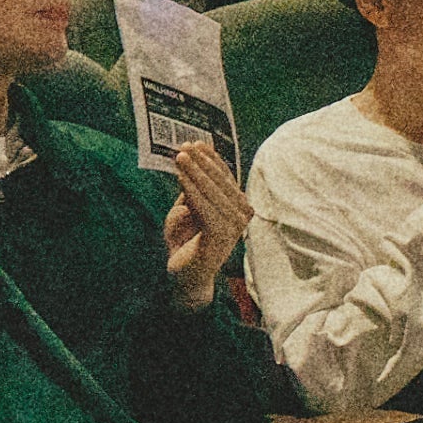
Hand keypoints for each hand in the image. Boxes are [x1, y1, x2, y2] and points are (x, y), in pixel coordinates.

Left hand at [160, 139, 250, 308]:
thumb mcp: (188, 208)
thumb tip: (193, 157)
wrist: (184, 278)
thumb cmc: (186, 243)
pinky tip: (181, 178)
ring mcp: (233, 229)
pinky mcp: (220, 238)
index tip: (195, 143)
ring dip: (196, 173)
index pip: (226, 177)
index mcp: (238, 207)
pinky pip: (206, 210)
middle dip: (202, 163)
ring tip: (180, 158)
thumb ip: (193, 189)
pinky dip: (193, 192)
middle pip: (221, 182)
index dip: (211, 159)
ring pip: (213, 194)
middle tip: (185, 148)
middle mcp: (241, 216)